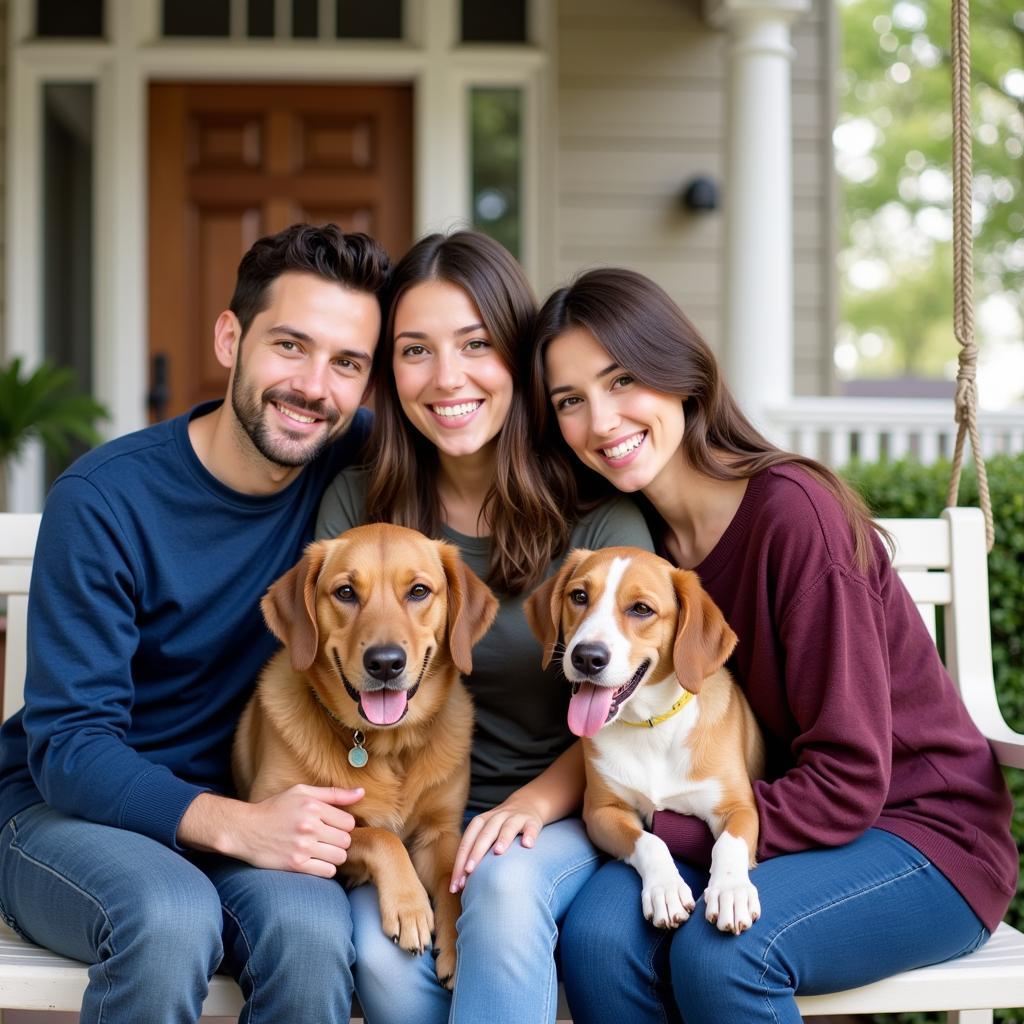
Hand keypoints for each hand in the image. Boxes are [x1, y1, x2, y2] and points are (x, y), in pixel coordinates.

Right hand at [181, 786, 362, 877]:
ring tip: (323, 850)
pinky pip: (327, 871)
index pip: (349, 822)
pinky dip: (326, 868)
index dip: (343, 825)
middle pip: (346, 840)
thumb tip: (362, 793)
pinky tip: (316, 861)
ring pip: (339, 857)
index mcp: (313, 806)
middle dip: (340, 841)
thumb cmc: (275, 808)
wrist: (245, 830)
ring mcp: (302, 847)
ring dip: (334, 856)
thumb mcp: (302, 792)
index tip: (332, 826)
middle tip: (328, 839)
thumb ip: (334, 793)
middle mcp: (309, 826)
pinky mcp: (295, 865)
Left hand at [449, 798, 543, 892]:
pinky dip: (530, 834)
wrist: (527, 803)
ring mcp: (515, 818)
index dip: (461, 860)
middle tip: (469, 871)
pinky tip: (528, 845)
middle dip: (476, 853)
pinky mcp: (532, 821)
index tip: (457, 883)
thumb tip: (461, 883)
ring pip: (507, 827)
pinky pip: (531, 827)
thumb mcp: (486, 834)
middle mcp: (497, 817)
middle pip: (485, 834)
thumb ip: (475, 853)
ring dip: (502, 839)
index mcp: (481, 822)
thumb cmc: (501, 827)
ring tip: (498, 853)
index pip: (468, 841)